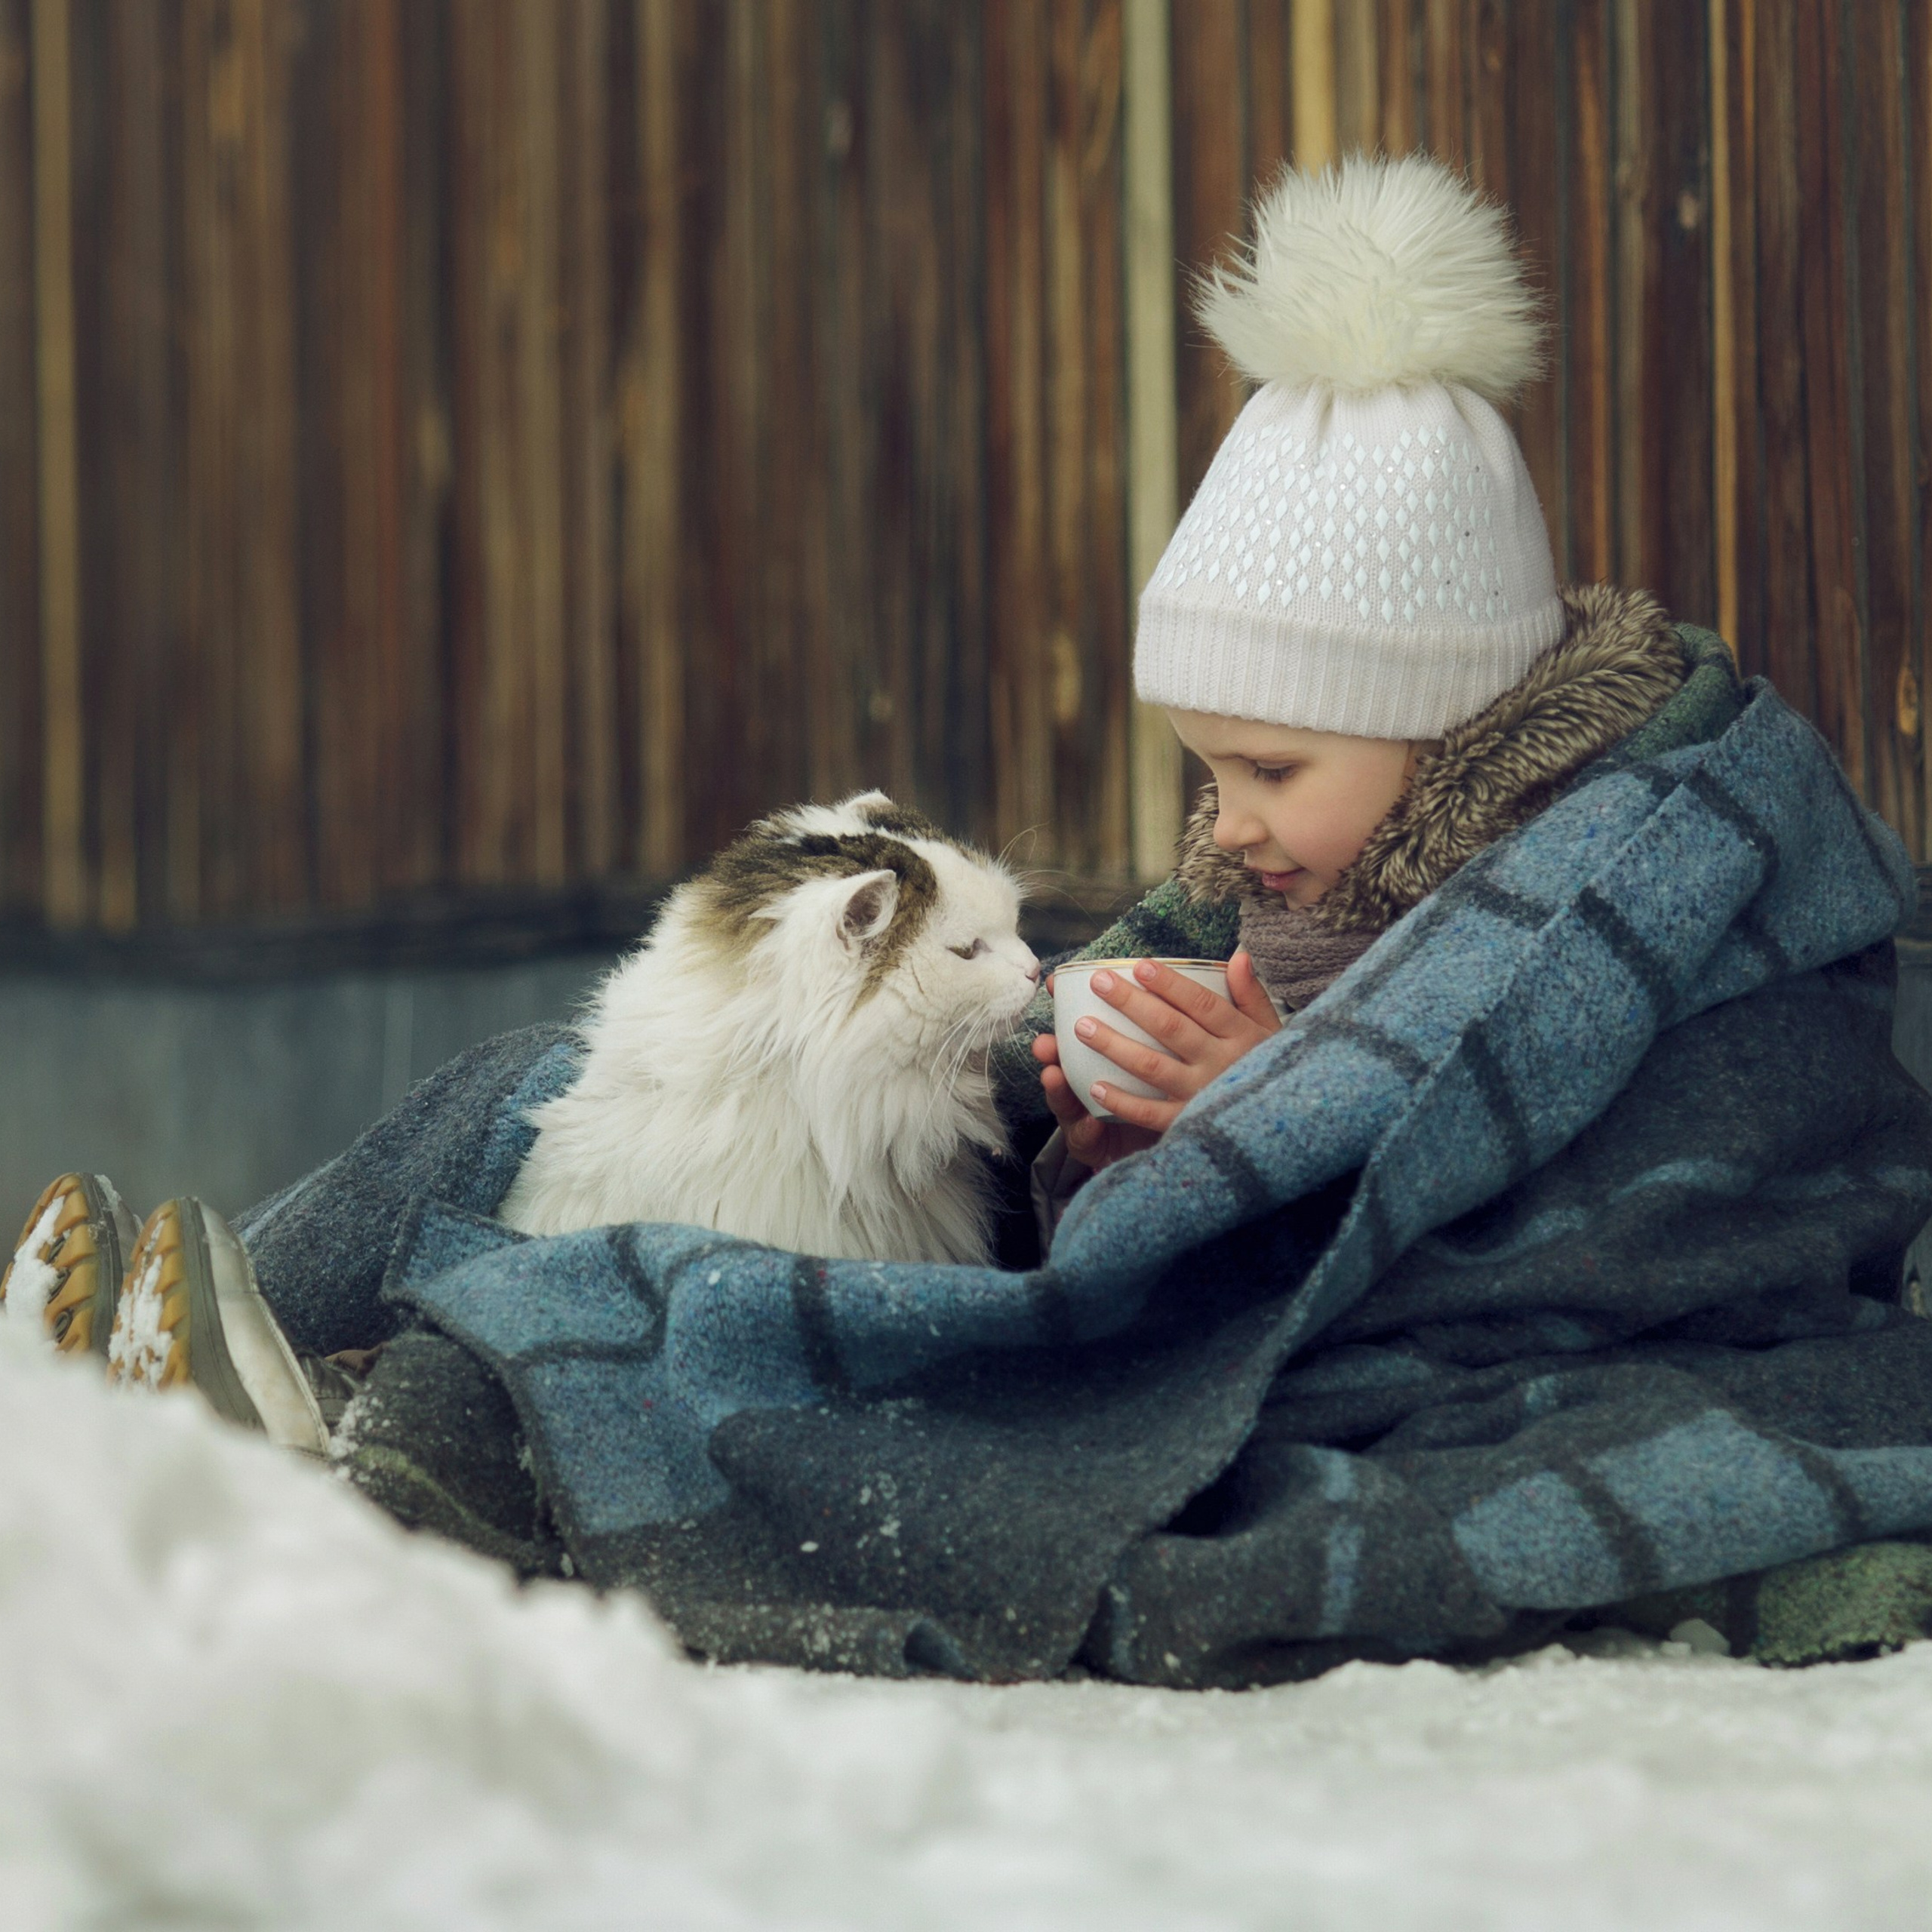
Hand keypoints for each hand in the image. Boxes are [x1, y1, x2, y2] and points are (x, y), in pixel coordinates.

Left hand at [1032, 953, 1280, 1165]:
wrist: (1285, 1127)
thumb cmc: (1271, 1069)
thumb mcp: (1271, 1031)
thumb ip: (1252, 996)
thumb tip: (1239, 956)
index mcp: (1240, 1034)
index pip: (1202, 1003)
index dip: (1170, 984)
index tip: (1140, 965)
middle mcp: (1220, 1063)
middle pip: (1169, 1028)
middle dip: (1131, 1003)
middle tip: (1099, 982)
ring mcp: (1203, 1094)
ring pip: (1153, 1066)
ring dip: (1116, 1046)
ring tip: (1082, 1028)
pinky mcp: (1189, 1122)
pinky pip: (1151, 1113)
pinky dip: (1123, 1101)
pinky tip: (1095, 1085)